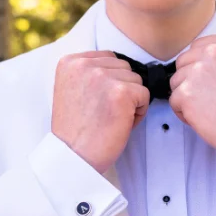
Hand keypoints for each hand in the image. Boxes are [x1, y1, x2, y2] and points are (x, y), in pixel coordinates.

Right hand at [51, 50, 149, 173]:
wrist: (73, 156)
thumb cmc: (76, 129)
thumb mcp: (73, 89)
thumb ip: (90, 73)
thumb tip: (121, 67)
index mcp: (70, 62)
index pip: (108, 59)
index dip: (110, 82)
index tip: (97, 102)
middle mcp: (84, 65)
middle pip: (124, 67)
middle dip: (122, 89)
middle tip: (105, 113)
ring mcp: (102, 77)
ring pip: (136, 80)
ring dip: (131, 100)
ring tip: (112, 118)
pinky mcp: (120, 92)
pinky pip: (144, 95)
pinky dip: (138, 112)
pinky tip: (120, 124)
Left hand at [169, 34, 215, 157]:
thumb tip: (197, 62)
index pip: (197, 48)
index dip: (200, 67)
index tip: (212, 83)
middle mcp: (212, 51)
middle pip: (183, 63)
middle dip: (191, 81)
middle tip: (210, 98)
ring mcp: (198, 71)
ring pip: (176, 82)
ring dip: (187, 97)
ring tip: (209, 109)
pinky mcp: (187, 92)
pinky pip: (174, 101)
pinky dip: (184, 113)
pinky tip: (204, 118)